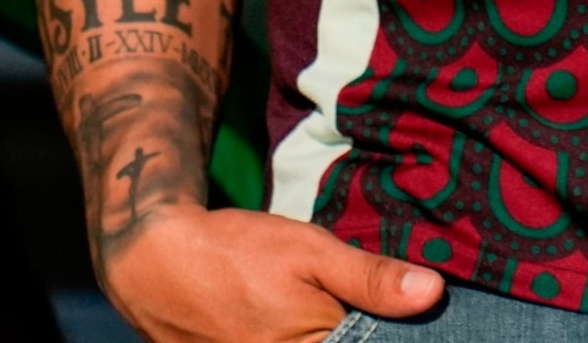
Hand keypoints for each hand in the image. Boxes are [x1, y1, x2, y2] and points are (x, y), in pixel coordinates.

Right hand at [102, 205, 441, 342]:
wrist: (153, 262)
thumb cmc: (237, 252)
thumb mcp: (313, 253)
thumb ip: (371, 278)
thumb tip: (433, 293)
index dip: (393, 328)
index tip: (413, 311)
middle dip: (359, 328)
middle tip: (340, 293)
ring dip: (328, 329)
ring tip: (306, 302)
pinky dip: (299, 334)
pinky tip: (291, 316)